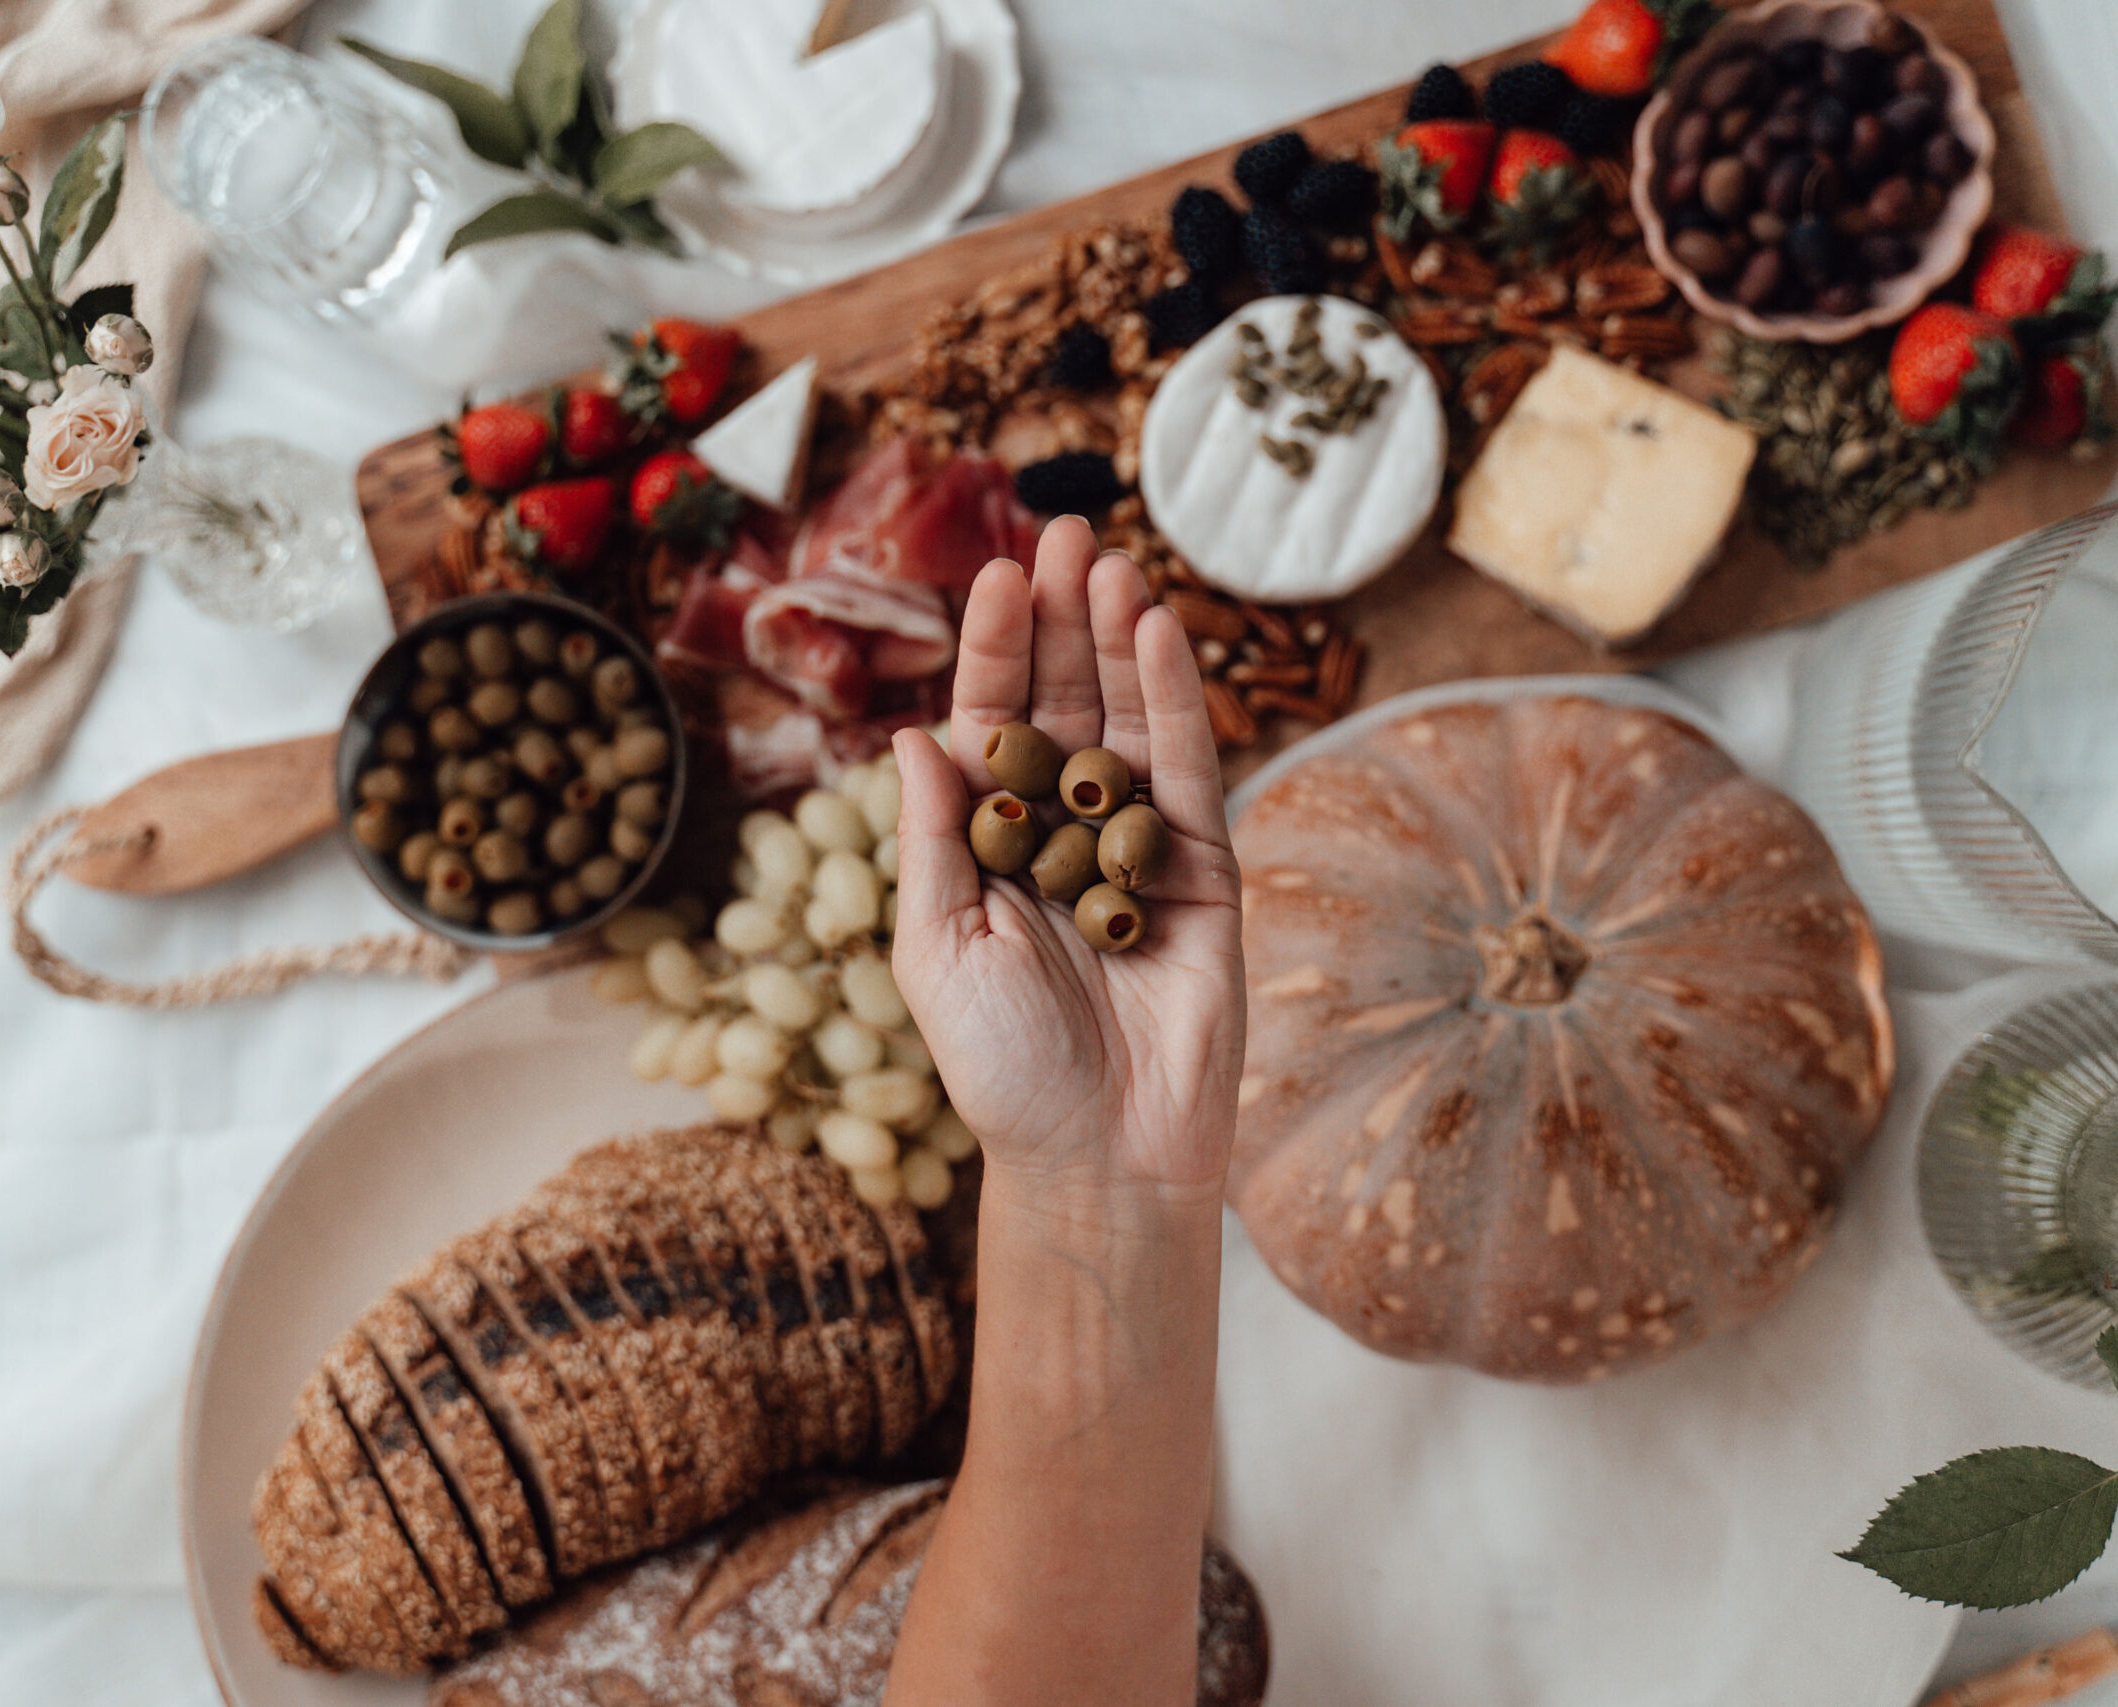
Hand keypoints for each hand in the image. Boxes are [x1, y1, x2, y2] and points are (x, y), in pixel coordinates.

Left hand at [892, 517, 1244, 1199]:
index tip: (994, 573)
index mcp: (989, 846)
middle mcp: (1062, 832)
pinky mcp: (1205, 872)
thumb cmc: (1000, 1068)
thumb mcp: (937, 947)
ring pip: (1129, 721)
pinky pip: (1190, 772)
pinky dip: (1178, 701)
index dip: (992, 649)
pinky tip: (1161, 633)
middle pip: (1063, 702)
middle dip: (1059, 620)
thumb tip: (913, 732)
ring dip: (1120, 640)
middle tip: (1063, 533)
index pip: (990, 724)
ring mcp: (1138, 847)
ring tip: (1110, 563)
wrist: (1100, 1153)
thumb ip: (934, 838)